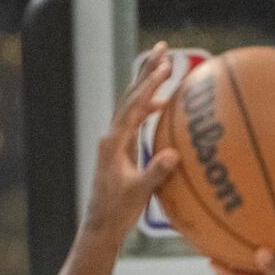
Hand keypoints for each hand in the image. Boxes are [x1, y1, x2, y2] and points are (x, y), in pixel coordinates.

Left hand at [78, 42, 180, 240]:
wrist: (101, 225)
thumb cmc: (118, 211)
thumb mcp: (138, 192)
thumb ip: (155, 172)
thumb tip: (174, 153)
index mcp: (113, 142)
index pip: (134, 106)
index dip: (150, 84)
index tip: (165, 66)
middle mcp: (112, 136)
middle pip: (131, 96)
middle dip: (147, 71)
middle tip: (162, 49)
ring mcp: (115, 141)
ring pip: (132, 105)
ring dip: (148, 85)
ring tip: (164, 67)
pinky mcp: (120, 149)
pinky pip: (136, 120)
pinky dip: (149, 107)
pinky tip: (163, 105)